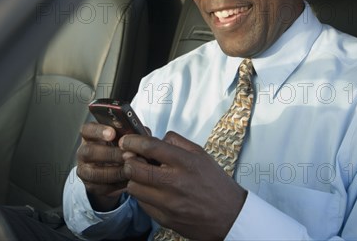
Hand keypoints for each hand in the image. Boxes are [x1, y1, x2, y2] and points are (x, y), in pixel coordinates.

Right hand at [75, 123, 127, 210]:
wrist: (115, 169)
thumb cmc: (120, 148)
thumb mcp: (124, 138)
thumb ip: (131, 133)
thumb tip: (142, 133)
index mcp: (90, 136)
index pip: (87, 130)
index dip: (98, 131)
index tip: (112, 133)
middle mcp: (83, 152)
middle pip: (89, 152)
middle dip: (111, 154)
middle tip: (129, 154)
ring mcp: (85, 170)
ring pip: (95, 173)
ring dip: (116, 171)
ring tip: (132, 169)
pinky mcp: (91, 186)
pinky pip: (102, 187)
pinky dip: (118, 184)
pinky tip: (130, 180)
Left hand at [120, 131, 246, 239]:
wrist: (230, 217)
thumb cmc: (214, 183)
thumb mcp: (201, 155)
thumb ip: (177, 142)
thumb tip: (154, 137)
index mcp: (186, 163)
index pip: (150, 147)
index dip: (133, 142)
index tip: (126, 140)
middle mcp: (176, 182)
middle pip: (135, 168)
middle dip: (128, 161)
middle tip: (131, 158)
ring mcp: (169, 203)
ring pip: (134, 187)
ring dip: (134, 179)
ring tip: (144, 177)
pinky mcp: (165, 219)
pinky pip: (142, 203)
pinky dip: (143, 195)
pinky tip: (153, 191)